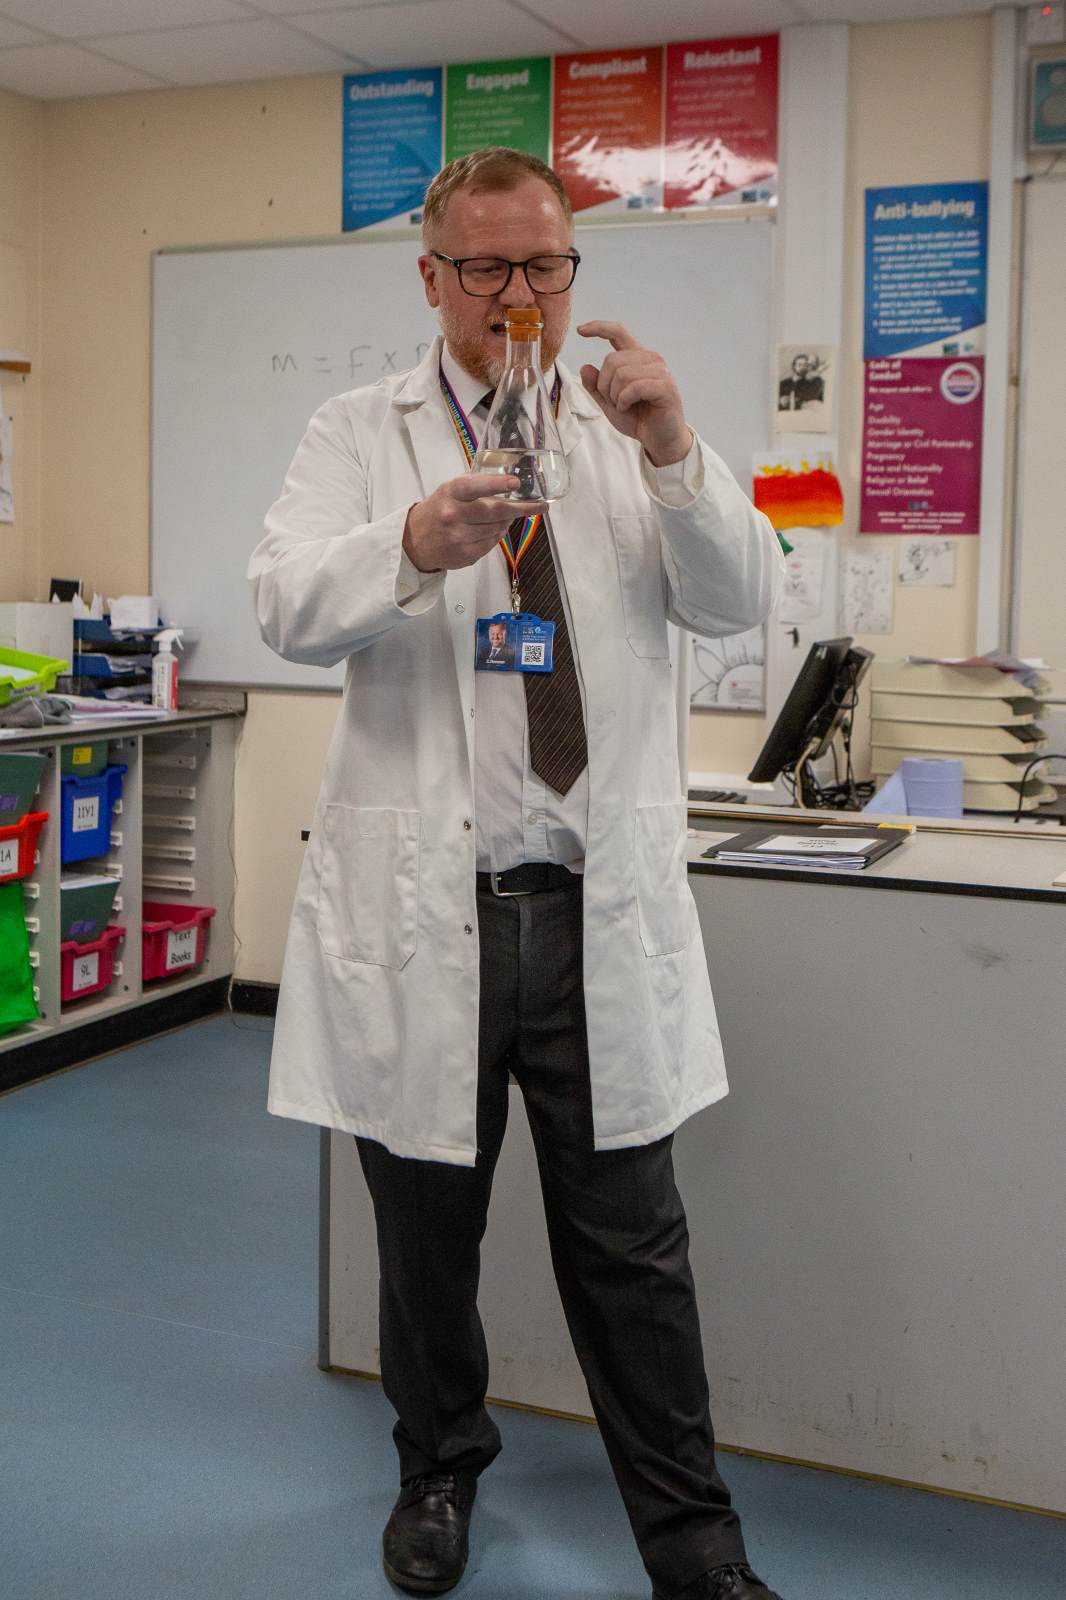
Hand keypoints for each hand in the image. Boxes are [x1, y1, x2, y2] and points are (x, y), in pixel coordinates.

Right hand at [403, 474, 544, 572]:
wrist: (415, 540)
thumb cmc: (438, 509)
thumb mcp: (450, 490)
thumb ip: (476, 486)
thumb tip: (511, 485)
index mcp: (450, 493)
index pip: (475, 486)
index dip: (497, 484)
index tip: (515, 484)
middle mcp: (454, 515)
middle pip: (496, 512)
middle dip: (522, 508)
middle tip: (539, 505)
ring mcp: (460, 537)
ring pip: (498, 528)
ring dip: (507, 522)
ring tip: (506, 516)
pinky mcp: (466, 555)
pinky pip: (493, 543)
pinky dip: (498, 535)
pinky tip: (493, 529)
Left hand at [577, 321, 693, 467]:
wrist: (659, 439)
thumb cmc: (639, 419)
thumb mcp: (609, 403)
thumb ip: (596, 386)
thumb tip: (585, 367)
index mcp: (636, 358)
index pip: (618, 332)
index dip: (599, 328)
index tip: (580, 331)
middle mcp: (650, 359)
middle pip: (611, 360)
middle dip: (604, 385)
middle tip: (614, 402)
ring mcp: (660, 370)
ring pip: (621, 374)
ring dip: (615, 396)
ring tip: (624, 406)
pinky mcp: (665, 386)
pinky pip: (633, 387)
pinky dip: (624, 401)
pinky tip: (628, 408)